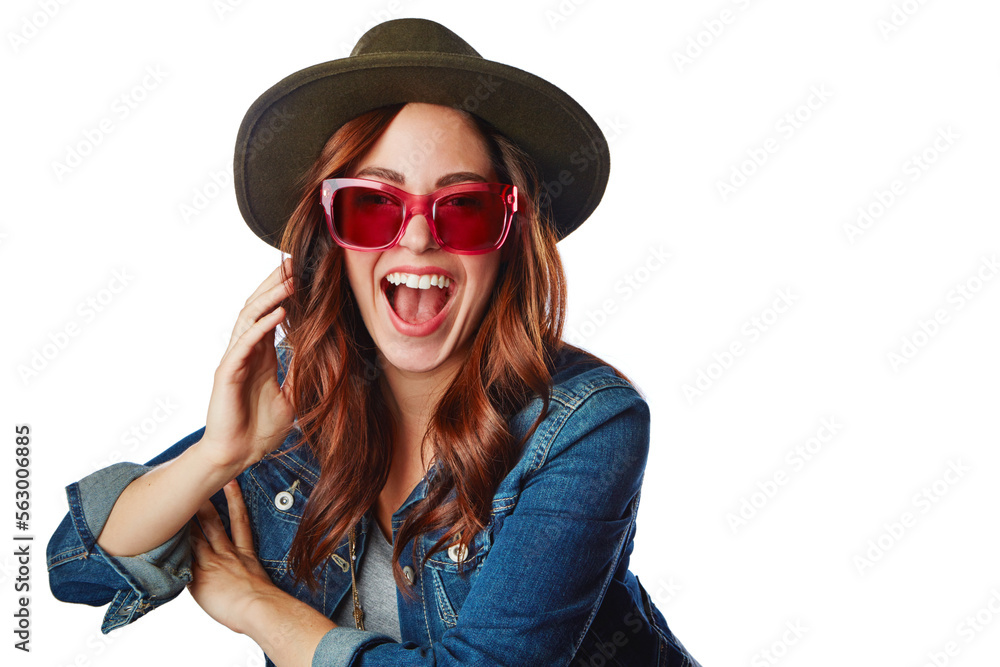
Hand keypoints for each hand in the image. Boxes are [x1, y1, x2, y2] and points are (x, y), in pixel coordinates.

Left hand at [189, 479, 335, 664]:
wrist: (260, 608)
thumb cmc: (265, 605)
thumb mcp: (261, 583)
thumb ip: (250, 573)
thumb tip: (247, 576)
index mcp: (245, 552)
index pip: (239, 519)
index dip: (234, 500)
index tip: (229, 483)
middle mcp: (228, 553)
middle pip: (214, 520)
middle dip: (206, 500)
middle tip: (198, 479)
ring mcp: (213, 562)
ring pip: (197, 534)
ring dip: (187, 517)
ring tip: (176, 498)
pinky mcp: (201, 575)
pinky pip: (185, 557)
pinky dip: (176, 548)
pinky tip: (162, 538)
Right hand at [201, 258, 296, 470]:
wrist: (236, 456)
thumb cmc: (260, 429)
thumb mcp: (291, 395)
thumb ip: (299, 371)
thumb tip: (320, 351)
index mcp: (260, 354)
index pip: (272, 314)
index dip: (285, 294)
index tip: (304, 275)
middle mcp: (246, 351)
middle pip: (259, 307)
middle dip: (276, 284)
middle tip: (295, 262)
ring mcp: (235, 360)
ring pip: (250, 318)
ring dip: (270, 297)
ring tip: (290, 280)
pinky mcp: (226, 373)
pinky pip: (244, 344)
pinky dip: (262, 327)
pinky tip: (278, 314)